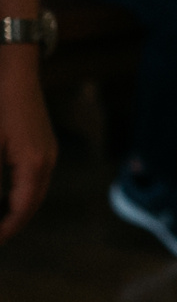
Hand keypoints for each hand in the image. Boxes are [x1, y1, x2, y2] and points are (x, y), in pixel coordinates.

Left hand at [0, 53, 56, 243]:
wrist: (15, 72)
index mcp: (34, 164)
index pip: (22, 209)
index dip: (5, 229)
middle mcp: (46, 161)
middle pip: (32, 204)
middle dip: (12, 224)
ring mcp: (47, 152)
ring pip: (34, 193)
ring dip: (16, 210)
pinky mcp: (41, 145)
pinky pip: (33, 179)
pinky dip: (18, 194)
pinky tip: (4, 197)